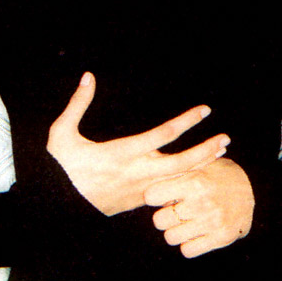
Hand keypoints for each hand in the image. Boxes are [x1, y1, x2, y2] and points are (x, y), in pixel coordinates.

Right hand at [46, 73, 229, 215]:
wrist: (55, 204)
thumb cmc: (59, 167)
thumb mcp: (62, 134)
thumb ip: (77, 104)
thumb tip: (88, 76)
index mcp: (121, 153)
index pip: (163, 134)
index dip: (187, 121)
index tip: (204, 111)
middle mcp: (136, 172)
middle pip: (181, 162)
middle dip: (206, 150)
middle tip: (226, 139)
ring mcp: (139, 190)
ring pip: (179, 180)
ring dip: (201, 165)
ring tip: (220, 154)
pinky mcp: (138, 202)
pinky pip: (169, 191)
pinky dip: (186, 182)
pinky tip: (199, 173)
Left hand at [145, 157, 254, 257]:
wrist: (253, 190)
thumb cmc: (217, 175)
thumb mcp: (199, 166)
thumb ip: (176, 170)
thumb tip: (150, 162)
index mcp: (194, 182)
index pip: (152, 196)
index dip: (154, 196)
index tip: (160, 195)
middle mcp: (202, 203)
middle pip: (159, 221)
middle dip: (164, 216)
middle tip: (174, 212)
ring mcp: (212, 222)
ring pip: (170, 237)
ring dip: (175, 231)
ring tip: (185, 222)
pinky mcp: (220, 238)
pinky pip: (187, 251)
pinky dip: (188, 244)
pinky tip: (195, 233)